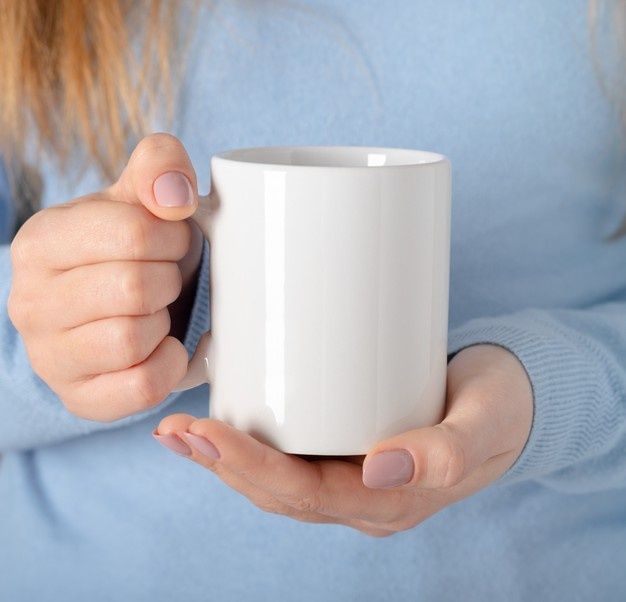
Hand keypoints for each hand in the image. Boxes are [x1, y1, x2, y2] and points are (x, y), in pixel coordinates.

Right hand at [8, 133, 203, 421]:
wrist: (119, 311)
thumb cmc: (134, 251)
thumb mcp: (141, 199)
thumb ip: (159, 168)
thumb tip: (174, 193)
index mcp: (41, 242)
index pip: (131, 233)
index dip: (173, 238)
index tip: (173, 242)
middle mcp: (30, 302)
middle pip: (133, 289)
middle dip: (170, 281)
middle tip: (169, 279)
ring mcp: (50, 357)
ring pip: (131, 341)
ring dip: (164, 324)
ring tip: (159, 312)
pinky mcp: (80, 398)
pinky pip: (141, 387)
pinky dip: (169, 365)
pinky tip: (164, 346)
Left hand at [154, 344, 532, 536]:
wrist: (511, 401)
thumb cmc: (500, 408)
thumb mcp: (485, 423)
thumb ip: (446, 452)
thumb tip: (382, 468)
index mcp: (392, 502)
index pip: (307, 495)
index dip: (252, 469)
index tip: (206, 434)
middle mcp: (364, 498)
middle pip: (280, 493)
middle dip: (223, 465)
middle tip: (175, 432)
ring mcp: (355, 478)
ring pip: (278, 482)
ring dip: (226, 460)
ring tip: (180, 434)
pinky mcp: (350, 451)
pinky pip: (292, 459)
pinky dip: (251, 446)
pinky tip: (221, 425)